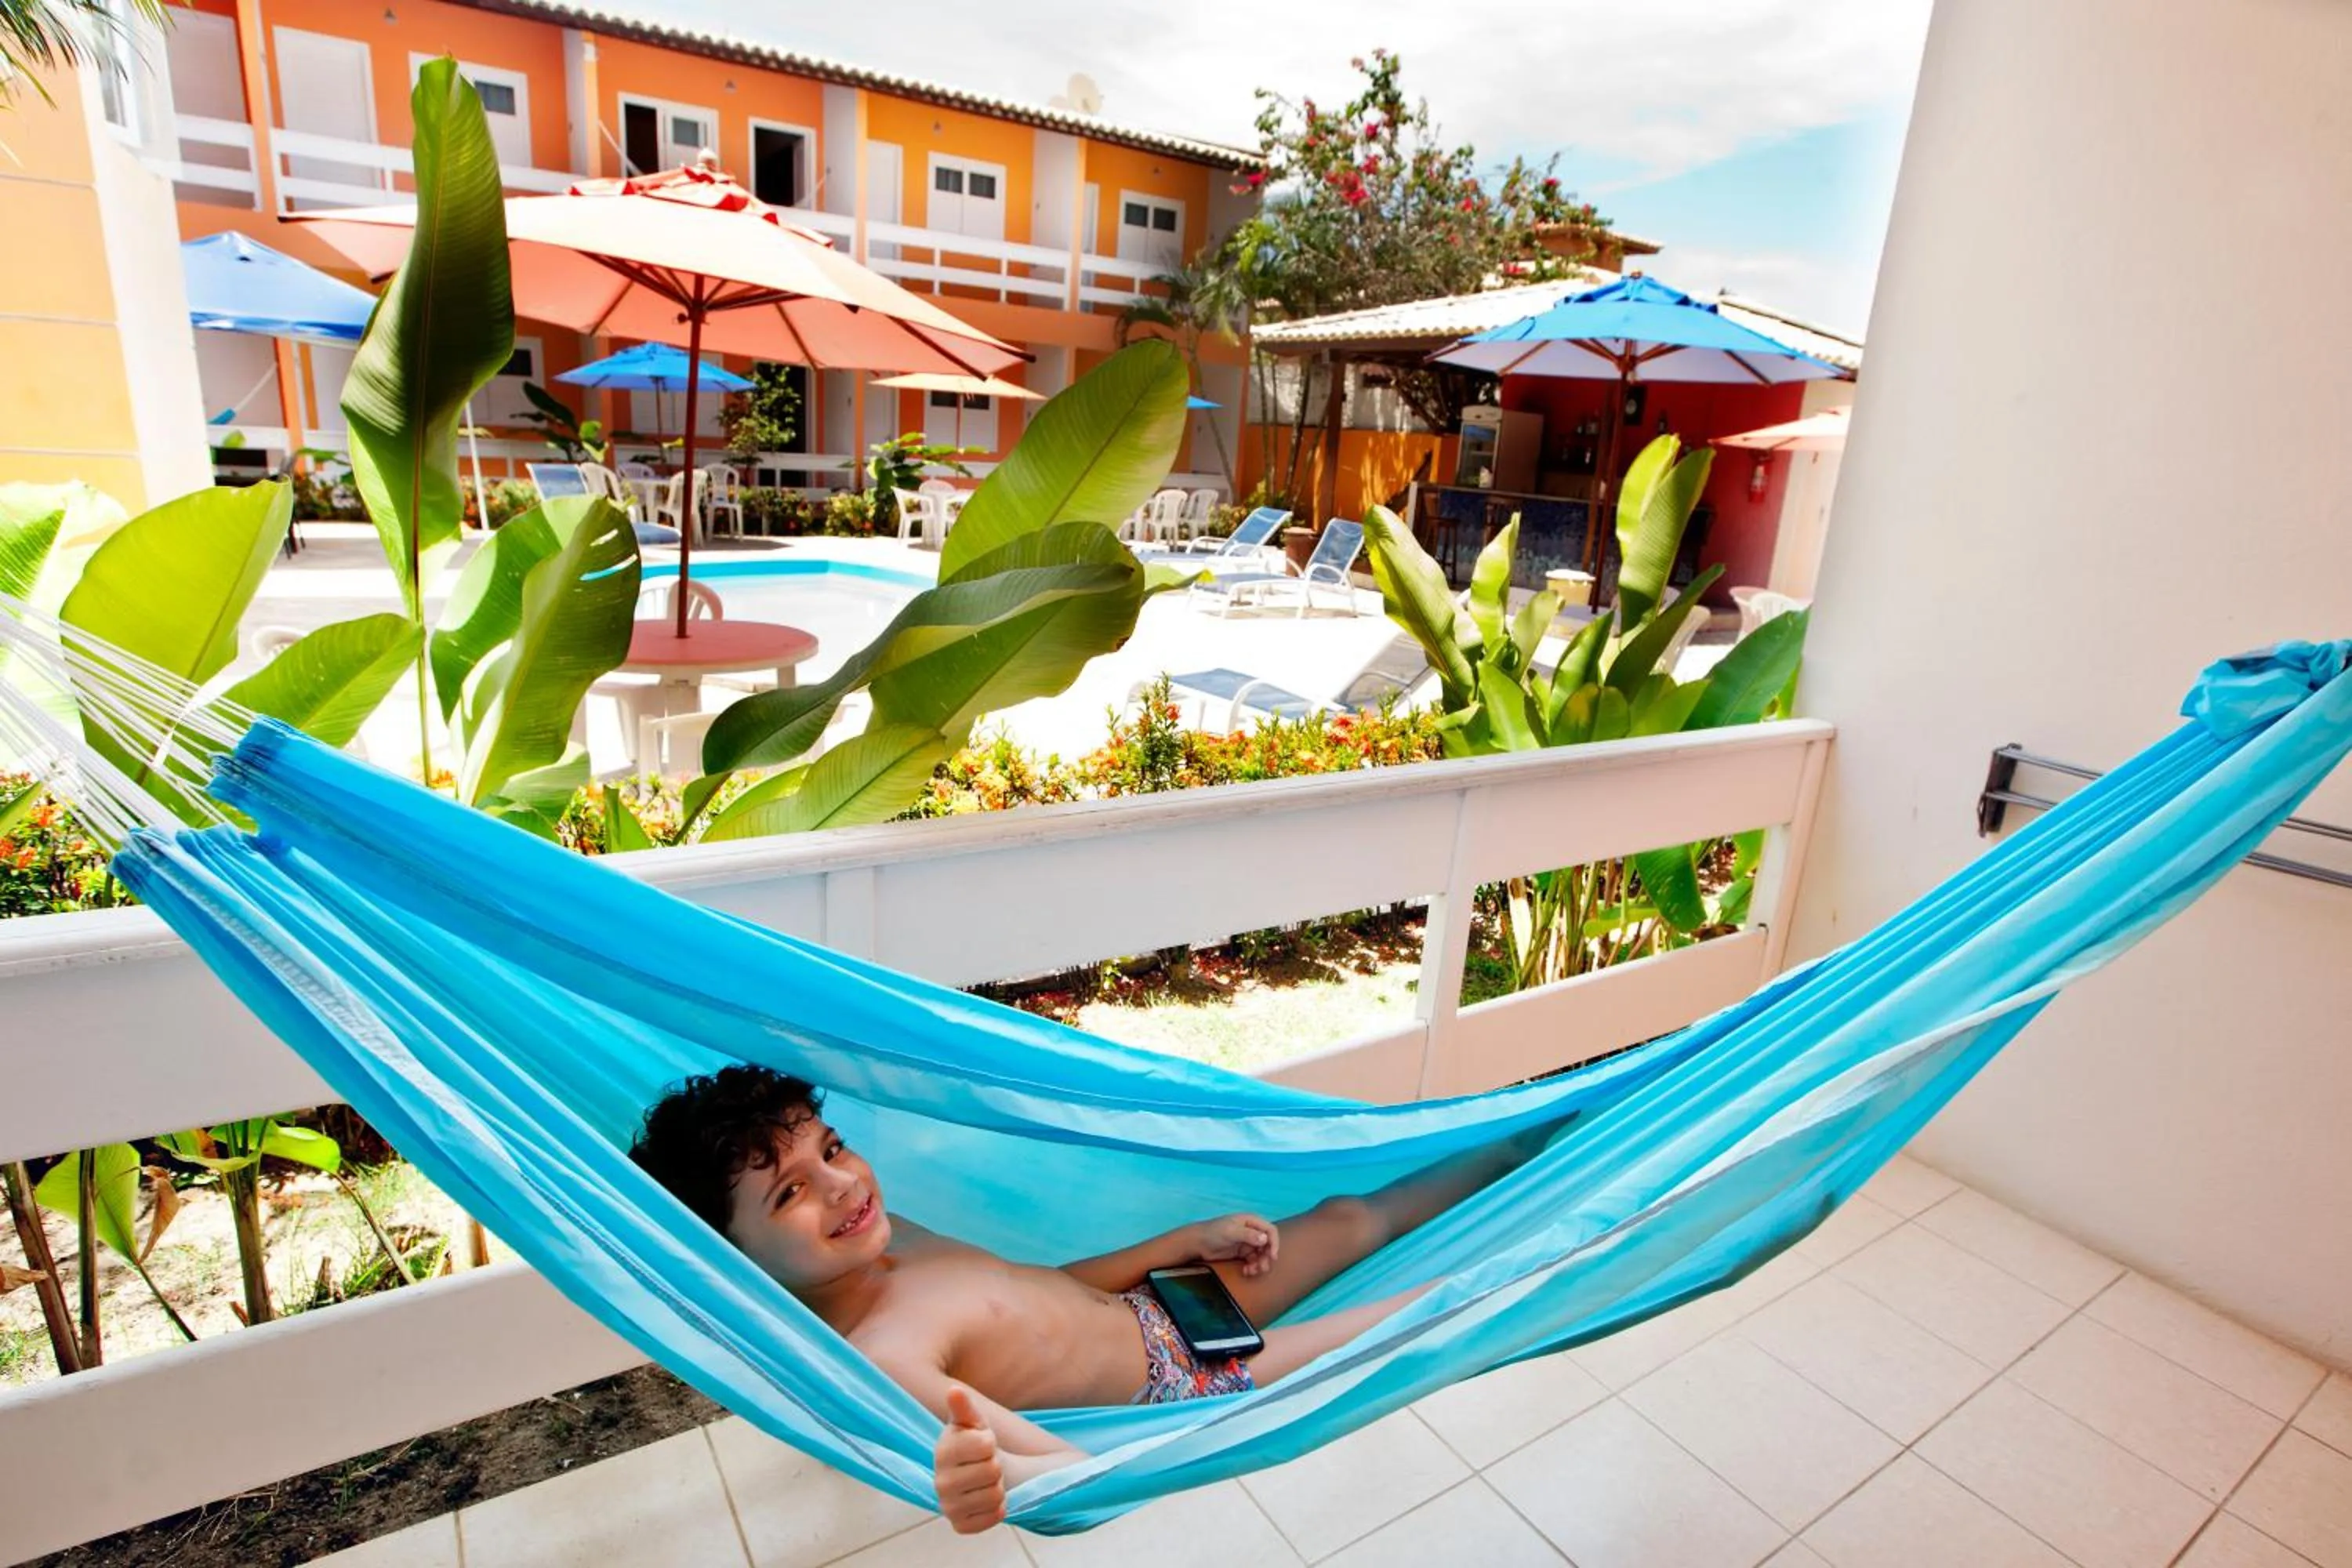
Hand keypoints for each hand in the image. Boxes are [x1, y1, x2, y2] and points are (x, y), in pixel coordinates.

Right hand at [933, 1384, 1006, 1533]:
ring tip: (985, 1481)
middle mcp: (939, 1482)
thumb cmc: (974, 1442)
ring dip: (998, 1487)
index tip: (983, 1443)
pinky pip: (993, 1518)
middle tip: (985, 1464)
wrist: (976, 1473)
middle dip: (995, 1466)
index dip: (990, 1442)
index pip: (985, 1445)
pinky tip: (985, 1499)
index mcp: (942, 1451)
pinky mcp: (959, 1526)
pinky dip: (998, 1509)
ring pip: (995, 1496)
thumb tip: (954, 1391)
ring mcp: (948, 1506)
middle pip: (992, 1472)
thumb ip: (964, 1407)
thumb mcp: (973, 1422)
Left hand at [1191, 1213, 1278, 1276]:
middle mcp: (1251, 1231)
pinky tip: (1246, 1271)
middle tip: (1262, 1268)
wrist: (1198, 1243)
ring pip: (1261, 1255)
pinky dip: (1252, 1267)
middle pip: (1267, 1244)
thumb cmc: (1213, 1232)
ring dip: (1260, 1264)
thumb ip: (1248, 1235)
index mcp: (1251, 1221)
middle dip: (1266, 1257)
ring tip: (1252, 1271)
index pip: (1270, 1231)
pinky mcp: (1241, 1253)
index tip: (1272, 1256)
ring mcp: (1246, 1242)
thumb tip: (1265, 1239)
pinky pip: (1252, 1261)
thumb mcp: (1231, 1232)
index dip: (1274, 1243)